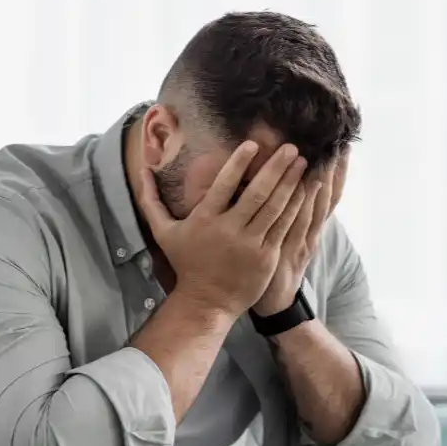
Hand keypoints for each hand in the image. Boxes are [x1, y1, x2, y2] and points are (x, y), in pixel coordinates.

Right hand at [137, 141, 308, 317]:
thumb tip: (140, 168)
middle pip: (257, 194)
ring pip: (275, 209)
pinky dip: (295, 207)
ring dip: (291, 183)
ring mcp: (250, 245)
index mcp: (205, 220)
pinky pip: (283, 227)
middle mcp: (229, 231)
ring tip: (303, 163)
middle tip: (291, 147)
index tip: (252, 143)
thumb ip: (150, 200)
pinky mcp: (266, 257)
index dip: (239, 163)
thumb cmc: (186, 263)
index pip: (223, 185)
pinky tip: (305, 190)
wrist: (207, 302)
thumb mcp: (162, 232)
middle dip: (275, 168)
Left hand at [252, 153, 347, 316]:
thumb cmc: (276, 268)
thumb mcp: (288, 240)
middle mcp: (312, 232)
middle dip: (334, 170)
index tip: (342, 147)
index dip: (337, 173)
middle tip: (339, 143)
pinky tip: (305, 185)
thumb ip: (292, 216)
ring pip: (316, 207)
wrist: (275, 304)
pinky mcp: (288, 250)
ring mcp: (302, 241)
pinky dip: (303, 204)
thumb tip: (294, 189)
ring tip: (325, 155)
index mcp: (312, 229)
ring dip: (322, 181)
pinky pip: (298, 223)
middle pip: (327, 196)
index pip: (329, 195)